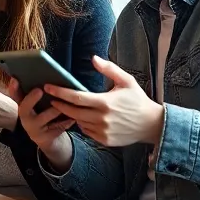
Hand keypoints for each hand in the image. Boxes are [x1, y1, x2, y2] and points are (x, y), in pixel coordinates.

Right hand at [17, 86, 74, 170]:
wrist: (44, 138)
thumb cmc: (40, 115)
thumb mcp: (33, 106)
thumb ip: (31, 93)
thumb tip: (34, 73)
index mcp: (22, 107)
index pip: (14, 96)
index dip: (13, 88)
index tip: (15, 79)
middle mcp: (25, 118)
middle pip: (24, 108)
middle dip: (31, 99)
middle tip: (39, 90)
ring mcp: (34, 129)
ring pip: (44, 117)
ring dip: (55, 109)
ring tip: (65, 102)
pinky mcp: (45, 137)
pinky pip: (57, 127)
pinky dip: (66, 122)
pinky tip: (73, 118)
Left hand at [46, 56, 164, 147]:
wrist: (152, 124)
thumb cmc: (137, 100)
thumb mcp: (126, 81)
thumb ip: (109, 69)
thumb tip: (93, 58)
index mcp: (105, 102)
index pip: (76, 97)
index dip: (60, 92)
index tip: (47, 87)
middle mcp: (102, 118)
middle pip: (72, 112)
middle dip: (60, 104)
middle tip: (51, 98)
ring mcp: (103, 131)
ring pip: (78, 122)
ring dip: (72, 114)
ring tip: (66, 106)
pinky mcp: (105, 140)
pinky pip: (87, 132)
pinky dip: (83, 124)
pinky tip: (83, 117)